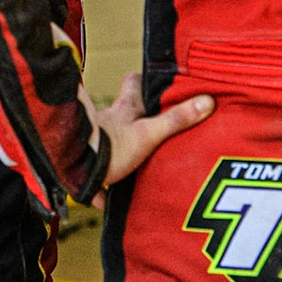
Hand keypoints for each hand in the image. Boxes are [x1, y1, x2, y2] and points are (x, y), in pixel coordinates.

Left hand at [90, 73, 214, 207]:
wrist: (75, 167)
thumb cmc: (111, 145)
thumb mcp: (148, 134)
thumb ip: (175, 120)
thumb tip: (207, 101)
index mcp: (124, 108)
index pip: (133, 82)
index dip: (142, 81)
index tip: (153, 84)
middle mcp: (108, 120)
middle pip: (122, 112)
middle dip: (133, 119)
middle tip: (150, 128)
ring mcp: (96, 141)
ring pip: (110, 141)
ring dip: (120, 151)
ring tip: (137, 167)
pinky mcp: (87, 165)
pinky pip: (96, 174)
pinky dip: (101, 185)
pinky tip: (107, 200)